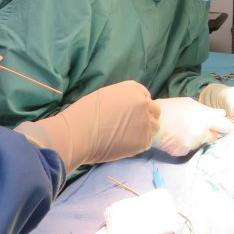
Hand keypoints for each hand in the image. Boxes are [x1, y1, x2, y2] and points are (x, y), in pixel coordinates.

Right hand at [15, 80, 159, 172]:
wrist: (80, 132)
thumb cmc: (85, 112)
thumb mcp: (106, 96)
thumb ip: (122, 100)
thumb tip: (126, 110)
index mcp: (134, 88)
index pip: (145, 97)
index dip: (138, 107)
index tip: (130, 114)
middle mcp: (144, 103)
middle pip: (154, 110)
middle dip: (145, 117)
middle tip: (131, 127)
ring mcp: (146, 122)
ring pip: (154, 127)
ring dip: (144, 131)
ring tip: (127, 137)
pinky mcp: (144, 141)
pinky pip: (146, 142)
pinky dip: (138, 144)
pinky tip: (124, 145)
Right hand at [151, 97, 233, 155]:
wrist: (150, 121)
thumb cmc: (169, 108)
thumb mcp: (189, 104)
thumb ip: (207, 110)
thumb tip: (221, 114)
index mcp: (205, 118)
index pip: (225, 126)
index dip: (228, 128)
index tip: (228, 129)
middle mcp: (201, 132)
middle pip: (214, 137)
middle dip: (212, 134)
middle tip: (203, 130)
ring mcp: (192, 143)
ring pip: (200, 143)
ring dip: (196, 138)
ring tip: (183, 131)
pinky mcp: (183, 152)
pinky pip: (188, 149)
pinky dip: (185, 144)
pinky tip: (176, 138)